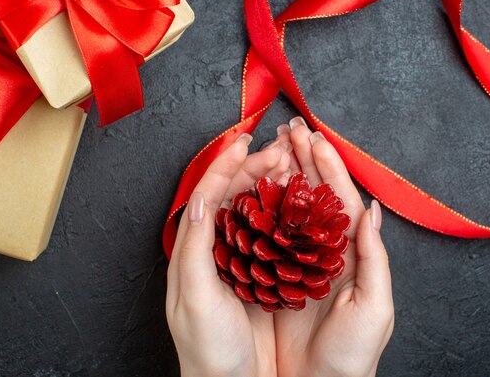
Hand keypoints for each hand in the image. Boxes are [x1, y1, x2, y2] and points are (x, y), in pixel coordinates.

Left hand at [166, 133, 290, 376]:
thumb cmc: (208, 347)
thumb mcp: (195, 298)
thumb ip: (195, 247)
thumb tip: (201, 197)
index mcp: (193, 251)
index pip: (209, 196)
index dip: (226, 166)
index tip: (245, 142)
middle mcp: (214, 250)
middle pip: (231, 197)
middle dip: (253, 168)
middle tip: (280, 151)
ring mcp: (238, 261)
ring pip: (252, 211)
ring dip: (269, 185)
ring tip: (290, 166)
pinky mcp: (259, 274)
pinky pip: (269, 234)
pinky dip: (282, 213)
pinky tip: (296, 204)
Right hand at [273, 118, 393, 376]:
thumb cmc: (353, 355)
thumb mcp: (374, 309)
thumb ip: (375, 259)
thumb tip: (371, 212)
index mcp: (351, 254)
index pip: (340, 200)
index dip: (328, 167)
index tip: (313, 138)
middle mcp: (324, 251)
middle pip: (315, 195)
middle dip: (304, 159)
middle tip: (289, 129)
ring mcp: (298, 260)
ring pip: (291, 208)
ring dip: (284, 174)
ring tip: (273, 147)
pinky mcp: (274, 274)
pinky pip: (268, 233)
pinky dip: (263, 207)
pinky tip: (254, 188)